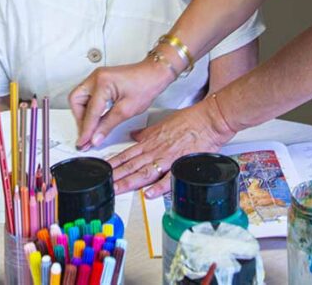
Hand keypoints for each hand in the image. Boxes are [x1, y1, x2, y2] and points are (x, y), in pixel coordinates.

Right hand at [69, 56, 174, 148]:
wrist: (154, 73)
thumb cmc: (146, 85)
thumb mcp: (127, 110)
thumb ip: (108, 125)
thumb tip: (96, 137)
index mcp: (102, 83)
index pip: (90, 112)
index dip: (86, 130)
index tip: (83, 142)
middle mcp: (96, 77)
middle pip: (76, 101)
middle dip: (79, 119)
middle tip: (86, 134)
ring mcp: (97, 77)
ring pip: (79, 97)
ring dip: (83, 113)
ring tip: (90, 127)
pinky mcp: (100, 80)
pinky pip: (87, 94)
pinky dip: (88, 107)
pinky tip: (95, 117)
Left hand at [108, 98, 236, 196]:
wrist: (210, 118)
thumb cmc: (190, 120)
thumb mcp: (162, 123)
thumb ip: (147, 133)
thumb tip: (134, 136)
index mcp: (150, 142)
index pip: (126, 155)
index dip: (113, 164)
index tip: (102, 171)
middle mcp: (156, 150)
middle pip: (131, 166)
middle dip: (116, 177)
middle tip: (103, 185)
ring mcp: (168, 158)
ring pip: (144, 172)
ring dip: (129, 182)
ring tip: (117, 190)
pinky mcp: (182, 163)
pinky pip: (168, 177)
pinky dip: (158, 186)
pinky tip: (148, 193)